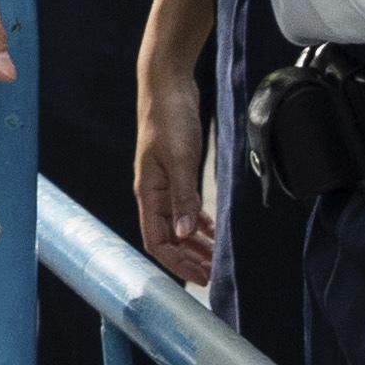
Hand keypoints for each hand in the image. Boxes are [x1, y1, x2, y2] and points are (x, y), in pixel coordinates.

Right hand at [132, 51, 216, 288]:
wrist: (167, 85)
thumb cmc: (169, 118)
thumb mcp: (180, 159)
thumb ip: (182, 197)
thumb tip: (184, 234)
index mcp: (148, 192)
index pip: (156, 240)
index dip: (176, 263)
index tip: (200, 278)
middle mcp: (153, 192)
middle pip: (166, 237)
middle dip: (188, 259)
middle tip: (214, 275)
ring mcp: (164, 183)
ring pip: (176, 225)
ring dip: (194, 244)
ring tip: (216, 259)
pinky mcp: (176, 173)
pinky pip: (184, 208)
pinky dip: (198, 224)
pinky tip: (213, 232)